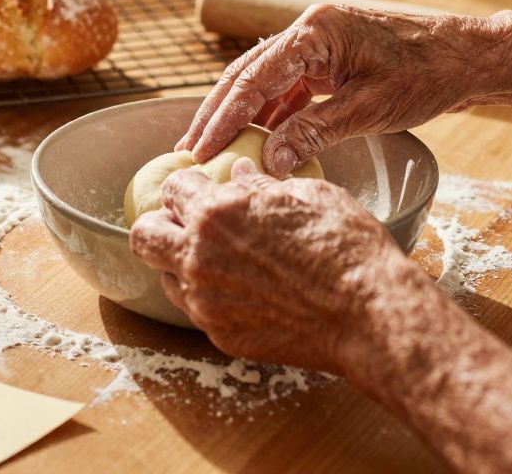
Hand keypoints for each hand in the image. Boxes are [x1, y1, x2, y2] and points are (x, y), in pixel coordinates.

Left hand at [128, 158, 412, 372]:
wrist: (367, 313)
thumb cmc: (345, 246)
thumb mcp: (308, 196)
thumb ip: (262, 186)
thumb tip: (241, 175)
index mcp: (217, 212)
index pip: (172, 189)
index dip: (187, 187)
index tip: (200, 191)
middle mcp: (199, 256)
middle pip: (144, 235)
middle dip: (159, 224)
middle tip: (186, 225)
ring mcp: (206, 301)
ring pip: (167, 276)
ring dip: (183, 263)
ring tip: (221, 261)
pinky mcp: (220, 334)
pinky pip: (197, 309)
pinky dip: (210, 296)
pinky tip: (244, 291)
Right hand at [178, 4, 498, 174]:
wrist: (467, 59)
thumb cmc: (428, 75)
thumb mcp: (370, 109)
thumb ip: (316, 131)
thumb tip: (270, 161)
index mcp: (316, 32)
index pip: (255, 76)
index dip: (223, 116)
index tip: (200, 148)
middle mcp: (309, 33)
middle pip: (247, 75)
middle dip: (216, 115)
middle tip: (188, 153)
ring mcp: (317, 47)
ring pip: (262, 83)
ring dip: (238, 118)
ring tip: (210, 153)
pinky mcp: (326, 63)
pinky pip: (286, 90)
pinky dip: (267, 118)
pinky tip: (252, 144)